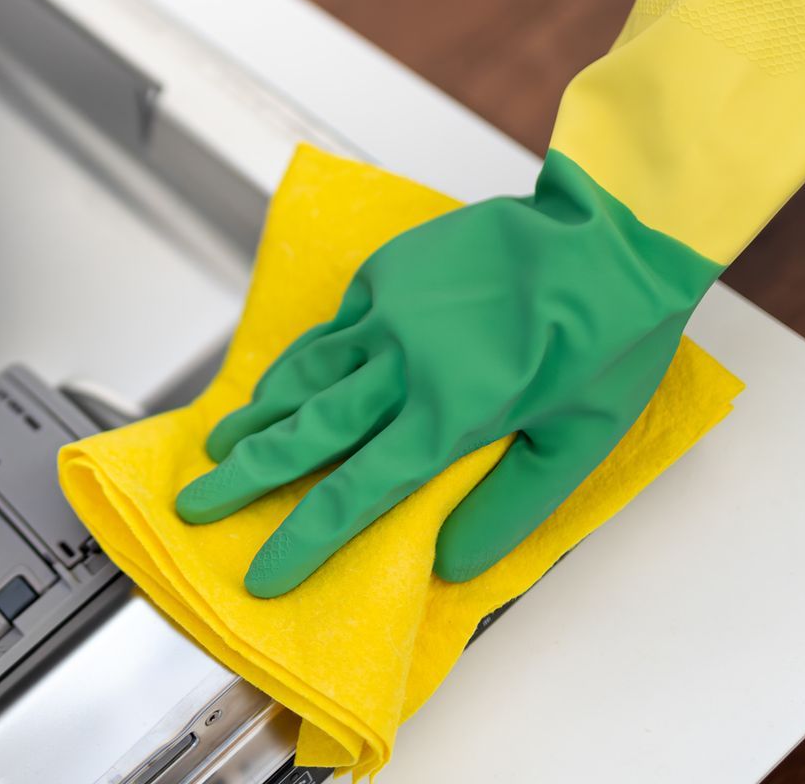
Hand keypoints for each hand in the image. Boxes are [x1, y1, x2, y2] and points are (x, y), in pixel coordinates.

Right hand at [175, 151, 719, 595]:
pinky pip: (333, 326)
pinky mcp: (389, 273)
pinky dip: (302, 359)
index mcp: (449, 415)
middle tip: (194, 505)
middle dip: (243, 477)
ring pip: (304, 374)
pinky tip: (286, 380)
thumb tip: (450, 564)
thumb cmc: (610, 338)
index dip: (303, 540)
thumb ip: (510, 507)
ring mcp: (388, 312)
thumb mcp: (579, 441)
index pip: (356, 493)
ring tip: (217, 445)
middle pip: (304, 433)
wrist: (608, 231)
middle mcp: (403, 365)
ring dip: (256, 415)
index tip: (261, 574)